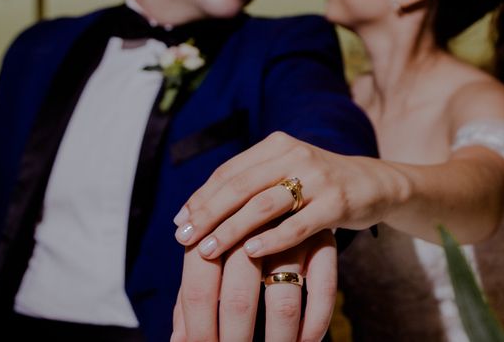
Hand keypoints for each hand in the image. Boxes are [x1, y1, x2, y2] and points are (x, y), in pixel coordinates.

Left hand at [172, 229, 337, 341]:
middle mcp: (254, 224)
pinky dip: (313, 321)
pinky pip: (322, 289)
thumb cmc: (253, 224)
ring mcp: (293, 233)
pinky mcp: (326, 236)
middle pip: (238, 296)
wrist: (311, 177)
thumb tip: (177, 339)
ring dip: (275, 338)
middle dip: (233, 339)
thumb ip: (196, 287)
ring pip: (282, 300)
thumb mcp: (223, 247)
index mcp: (218, 222)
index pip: (199, 284)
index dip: (197, 326)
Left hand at [173, 132, 400, 259]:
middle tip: (185, 237)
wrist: (375, 184)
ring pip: (264, 205)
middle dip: (208, 214)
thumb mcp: (287, 173)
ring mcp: (318, 177)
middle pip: (240, 186)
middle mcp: (296, 154)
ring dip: (232, 230)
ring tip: (208, 250)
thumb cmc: (319, 184)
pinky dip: (271, 239)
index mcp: (277, 145)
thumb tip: (197, 210)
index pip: (230, 171)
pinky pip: (297, 224)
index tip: (179, 221)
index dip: (202, 196)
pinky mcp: (337, 202)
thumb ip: (251, 184)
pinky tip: (250, 252)